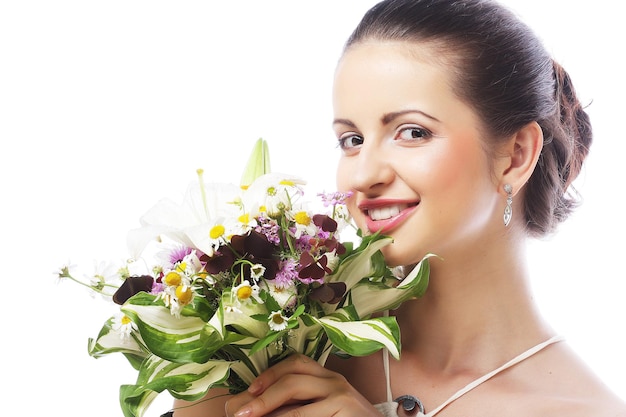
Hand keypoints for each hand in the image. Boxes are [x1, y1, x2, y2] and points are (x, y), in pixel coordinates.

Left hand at [225, 354, 380, 416]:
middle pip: (292, 375)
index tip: (249, 391)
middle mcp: (334, 379)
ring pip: (295, 390)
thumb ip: (298, 406)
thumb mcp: (322, 411)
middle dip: (262, 392)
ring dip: (267, 406)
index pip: (295, 362)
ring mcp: (341, 393)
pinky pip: (306, 413)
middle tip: (241, 412)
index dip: (269, 374)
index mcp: (327, 377)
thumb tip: (257, 408)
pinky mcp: (345, 407)